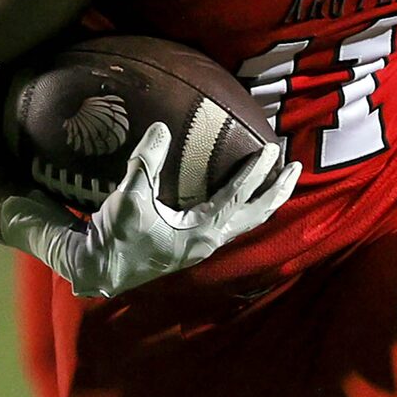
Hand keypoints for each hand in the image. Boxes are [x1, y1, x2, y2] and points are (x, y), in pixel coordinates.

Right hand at [0, 122, 299, 298]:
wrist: (102, 269)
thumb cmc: (116, 236)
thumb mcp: (129, 198)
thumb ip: (146, 162)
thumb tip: (162, 128)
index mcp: (201, 232)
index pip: (239, 197)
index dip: (257, 172)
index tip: (272, 148)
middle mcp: (210, 241)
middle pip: (257, 214)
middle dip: (278, 190)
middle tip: (295, 165)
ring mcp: (204, 245)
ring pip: (248, 221)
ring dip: (266, 199)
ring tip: (281, 177)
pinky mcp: (195, 244)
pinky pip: (232, 223)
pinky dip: (247, 206)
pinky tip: (244, 193)